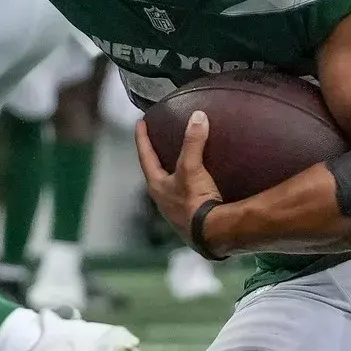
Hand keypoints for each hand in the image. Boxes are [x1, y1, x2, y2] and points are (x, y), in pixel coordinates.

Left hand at [135, 112, 223, 244]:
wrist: (211, 233)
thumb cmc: (194, 202)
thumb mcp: (191, 168)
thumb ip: (193, 142)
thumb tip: (197, 117)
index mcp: (156, 185)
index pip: (145, 155)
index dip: (142, 138)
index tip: (139, 123)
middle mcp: (162, 198)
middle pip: (155, 171)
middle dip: (155, 156)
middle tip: (157, 142)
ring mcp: (174, 209)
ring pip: (169, 185)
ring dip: (172, 172)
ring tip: (179, 161)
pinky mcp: (190, 216)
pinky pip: (185, 195)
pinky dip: (189, 185)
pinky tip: (199, 184)